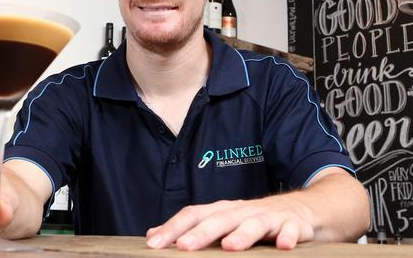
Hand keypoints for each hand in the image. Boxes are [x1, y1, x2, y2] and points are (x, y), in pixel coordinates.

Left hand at [146, 195, 314, 250]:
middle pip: (219, 219)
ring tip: (230, 246)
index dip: (173, 228)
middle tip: (184, 247)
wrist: (303, 209)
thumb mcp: (222, 220)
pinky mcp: (292, 224)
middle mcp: (242, 210)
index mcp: (222, 210)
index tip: (153, 243)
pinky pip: (290, 230)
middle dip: (201, 233)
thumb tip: (153, 234)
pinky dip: (287, 236)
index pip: (193, 215)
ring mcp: (268, 216)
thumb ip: (190, 228)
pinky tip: (283, 246)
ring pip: (254, 224)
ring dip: (242, 234)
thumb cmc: (255, 219)